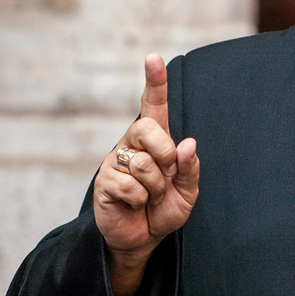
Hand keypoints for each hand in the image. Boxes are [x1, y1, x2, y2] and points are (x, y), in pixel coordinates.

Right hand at [93, 54, 199, 293]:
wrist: (143, 237)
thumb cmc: (165, 208)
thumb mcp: (188, 191)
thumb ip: (190, 168)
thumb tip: (188, 144)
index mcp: (156, 140)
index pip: (154, 105)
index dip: (155, 81)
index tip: (154, 57)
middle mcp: (133, 143)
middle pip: (148, 130)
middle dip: (165, 154)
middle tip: (166, 174)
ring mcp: (116, 160)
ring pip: (143, 165)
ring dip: (156, 188)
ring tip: (151, 196)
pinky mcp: (104, 181)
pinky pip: (130, 186)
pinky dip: (141, 200)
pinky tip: (135, 204)